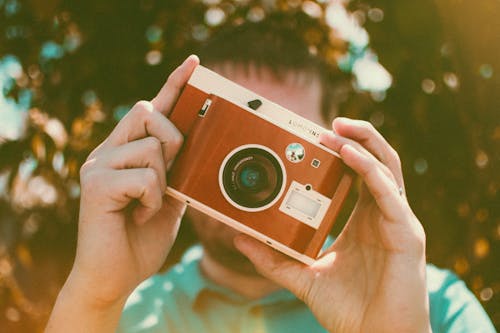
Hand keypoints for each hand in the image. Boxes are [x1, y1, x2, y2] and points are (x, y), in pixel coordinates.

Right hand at [63, 55, 198, 307]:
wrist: (116, 276)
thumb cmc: (142, 237)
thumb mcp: (169, 198)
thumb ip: (178, 170)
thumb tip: (197, 144)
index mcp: (126, 151)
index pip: (152, 108)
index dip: (174, 84)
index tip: (194, 63)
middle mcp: (108, 151)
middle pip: (147, 111)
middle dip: (172, 139)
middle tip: (171, 173)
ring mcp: (98, 165)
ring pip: (150, 147)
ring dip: (162, 180)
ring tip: (148, 205)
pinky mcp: (95, 185)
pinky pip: (144, 176)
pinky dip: (153, 199)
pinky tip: (139, 215)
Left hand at [235, 117, 430, 332]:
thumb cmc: (349, 310)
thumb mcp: (304, 277)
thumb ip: (273, 258)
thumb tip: (240, 239)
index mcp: (363, 220)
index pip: (357, 174)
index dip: (341, 152)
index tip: (314, 137)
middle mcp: (382, 215)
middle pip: (377, 162)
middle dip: (356, 137)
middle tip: (327, 123)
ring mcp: (397, 222)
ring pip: (387, 168)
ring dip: (363, 144)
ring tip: (336, 128)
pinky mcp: (406, 234)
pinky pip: (389, 193)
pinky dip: (370, 170)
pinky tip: (349, 156)